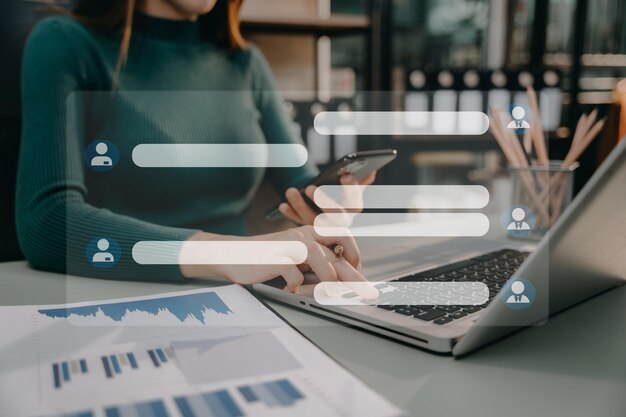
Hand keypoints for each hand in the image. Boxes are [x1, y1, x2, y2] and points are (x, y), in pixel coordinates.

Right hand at [180, 226, 377, 297]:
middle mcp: (303, 235)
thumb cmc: (266, 260)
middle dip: (356, 278)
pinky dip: (295, 286)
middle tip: (369, 294)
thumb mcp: (295, 259)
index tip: (360, 276)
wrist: (232, 254)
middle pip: (338, 256)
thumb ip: (316, 265)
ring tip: (332, 295)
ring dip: (330, 282)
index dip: (356, 257)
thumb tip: (343, 282)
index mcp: (310, 233)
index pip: (344, 238)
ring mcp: (290, 244)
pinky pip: (295, 274)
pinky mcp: (276, 255)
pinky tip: (289, 289)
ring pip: (323, 261)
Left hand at [279, 171, 376, 224]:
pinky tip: (282, 205)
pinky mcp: (309, 233)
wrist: (328, 222)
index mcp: (352, 209)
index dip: (350, 188)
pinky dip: (290, 214)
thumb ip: (360, 182)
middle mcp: (341, 223)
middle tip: (310, 187)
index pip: (354, 200)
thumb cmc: (339, 198)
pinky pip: (298, 223)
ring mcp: (324, 229)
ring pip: (312, 219)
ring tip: (290, 191)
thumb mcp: (350, 191)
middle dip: (323, 200)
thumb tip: (371, 170)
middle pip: (334, 214)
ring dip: (300, 205)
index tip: (344, 174)